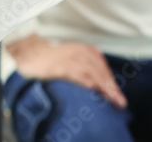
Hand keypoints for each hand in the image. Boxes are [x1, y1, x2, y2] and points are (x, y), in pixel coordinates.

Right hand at [7, 33, 126, 107]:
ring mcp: (69, 58)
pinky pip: (75, 72)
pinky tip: (91, 87)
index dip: (111, 82)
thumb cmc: (54, 59)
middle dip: (110, 86)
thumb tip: (101, 84)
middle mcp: (80, 52)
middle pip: (100, 70)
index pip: (103, 68)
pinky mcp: (59, 65)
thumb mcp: (75, 58)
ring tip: (111, 98)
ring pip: (91, 72)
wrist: (32, 54)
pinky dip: (84, 80)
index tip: (118, 96)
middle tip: (119, 101)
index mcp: (86, 50)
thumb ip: (88, 66)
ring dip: (103, 85)